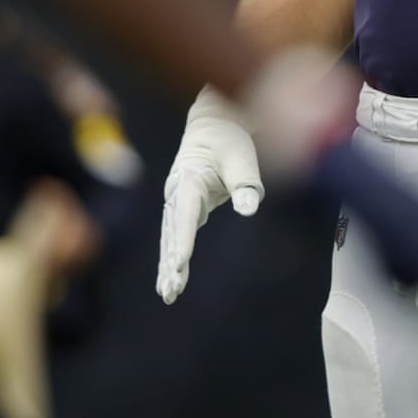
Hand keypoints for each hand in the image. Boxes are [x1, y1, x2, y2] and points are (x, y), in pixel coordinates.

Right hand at [155, 88, 261, 304]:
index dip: (183, 240)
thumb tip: (249, 208)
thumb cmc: (230, 140)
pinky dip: (172, 254)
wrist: (215, 124)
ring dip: (168, 264)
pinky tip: (171, 276)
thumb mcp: (243, 157)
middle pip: (172, 231)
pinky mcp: (183, 205)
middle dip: (170, 262)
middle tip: (171, 291)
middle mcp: (177, 192)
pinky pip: (176, 233)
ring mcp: (177, 199)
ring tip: (168, 293)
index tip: (180, 264)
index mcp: (189, 179)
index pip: (185, 215)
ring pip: (170, 236)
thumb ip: (246, 184)